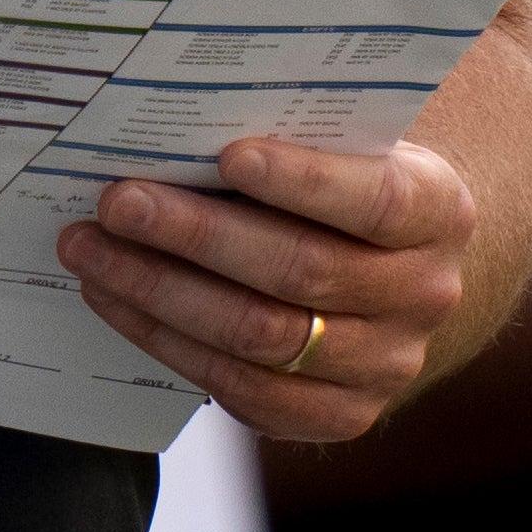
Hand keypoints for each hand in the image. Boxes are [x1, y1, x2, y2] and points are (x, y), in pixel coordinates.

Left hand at [72, 131, 497, 448]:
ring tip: (91, 250)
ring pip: (259, 336)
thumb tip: (182, 117)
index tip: (225, 155)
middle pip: (299, 271)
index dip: (301, 180)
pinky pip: (242, 390)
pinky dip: (168, 342)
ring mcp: (385, 364)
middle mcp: (423, 295)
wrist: (393, 272)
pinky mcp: (340, 414)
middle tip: (117, 201)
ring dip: (160, 291)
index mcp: (439, 213)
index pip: (375, 199)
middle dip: (196, 235)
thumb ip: (299, 135)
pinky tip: (117, 300)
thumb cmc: (347, 187)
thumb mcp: (351, 148)